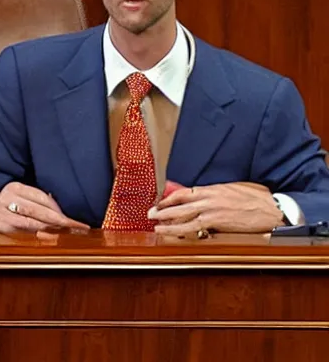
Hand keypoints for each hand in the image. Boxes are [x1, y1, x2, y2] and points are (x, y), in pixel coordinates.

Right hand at [0, 182, 89, 233]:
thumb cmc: (6, 204)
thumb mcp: (19, 196)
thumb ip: (37, 201)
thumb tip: (61, 211)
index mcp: (16, 187)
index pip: (41, 197)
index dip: (58, 208)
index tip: (72, 217)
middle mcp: (8, 197)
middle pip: (38, 210)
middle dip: (59, 220)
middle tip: (75, 226)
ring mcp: (2, 212)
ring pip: (30, 223)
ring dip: (49, 229)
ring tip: (65, 233)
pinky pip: (21, 232)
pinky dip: (36, 236)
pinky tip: (47, 238)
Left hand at [148, 182, 283, 235]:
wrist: (271, 208)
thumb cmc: (256, 199)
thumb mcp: (233, 189)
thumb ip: (216, 194)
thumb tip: (206, 198)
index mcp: (211, 188)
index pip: (183, 192)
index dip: (169, 198)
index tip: (160, 202)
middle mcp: (208, 197)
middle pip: (179, 202)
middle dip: (162, 208)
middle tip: (150, 212)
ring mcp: (211, 209)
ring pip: (182, 215)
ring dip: (166, 220)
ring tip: (155, 224)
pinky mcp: (217, 222)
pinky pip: (193, 227)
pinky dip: (179, 229)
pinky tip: (170, 232)